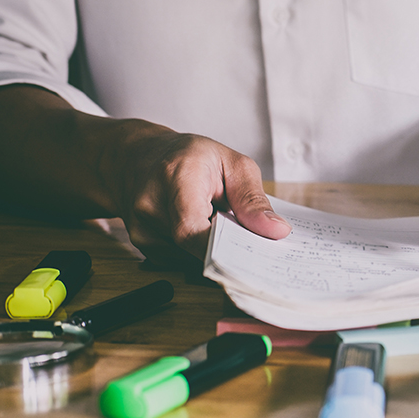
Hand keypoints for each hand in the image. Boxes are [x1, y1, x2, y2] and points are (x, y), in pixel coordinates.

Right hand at [107, 122, 291, 264]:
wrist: (143, 156)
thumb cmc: (191, 157)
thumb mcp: (233, 164)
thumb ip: (253, 198)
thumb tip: (276, 231)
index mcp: (174, 177)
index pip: (192, 227)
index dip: (222, 249)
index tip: (252, 257)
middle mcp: (151, 205)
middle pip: (193, 248)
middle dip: (229, 252)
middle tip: (254, 248)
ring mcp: (142, 228)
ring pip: (189, 259)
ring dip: (214, 252)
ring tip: (224, 228)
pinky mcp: (143, 245)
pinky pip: (180, 261)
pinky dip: (199, 253)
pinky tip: (206, 234)